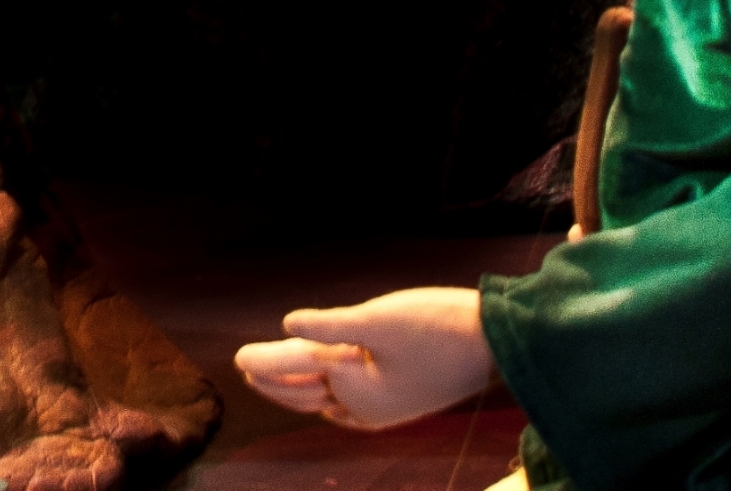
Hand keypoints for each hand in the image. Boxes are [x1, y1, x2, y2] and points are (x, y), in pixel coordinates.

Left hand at [239, 286, 493, 430]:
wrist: (494, 345)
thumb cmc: (438, 326)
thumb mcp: (378, 319)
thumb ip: (329, 325)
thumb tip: (286, 325)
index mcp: (355, 388)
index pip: (297, 370)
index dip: (265, 361)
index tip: (236, 358)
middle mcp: (366, 406)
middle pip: (308, 392)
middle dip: (275, 379)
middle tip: (246, 366)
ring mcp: (385, 408)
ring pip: (328, 401)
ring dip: (299, 389)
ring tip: (277, 378)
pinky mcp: (403, 402)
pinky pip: (354, 409)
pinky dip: (332, 401)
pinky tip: (332, 400)